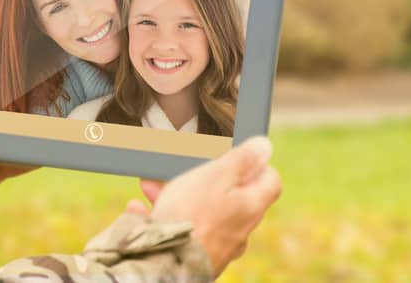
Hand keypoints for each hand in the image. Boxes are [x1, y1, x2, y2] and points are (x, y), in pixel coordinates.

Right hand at [123, 136, 282, 275]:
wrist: (165, 264)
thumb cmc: (191, 217)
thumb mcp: (216, 176)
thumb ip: (241, 160)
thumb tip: (265, 145)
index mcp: (250, 207)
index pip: (270, 181)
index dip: (256, 164)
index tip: (236, 155)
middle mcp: (239, 230)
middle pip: (232, 197)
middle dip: (204, 178)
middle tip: (182, 168)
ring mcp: (218, 246)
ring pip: (202, 214)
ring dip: (178, 196)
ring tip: (151, 186)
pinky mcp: (196, 258)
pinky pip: (180, 232)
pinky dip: (162, 218)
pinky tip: (139, 209)